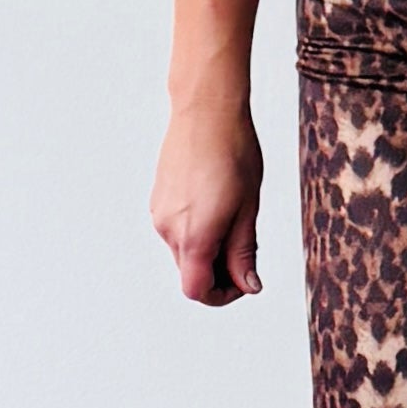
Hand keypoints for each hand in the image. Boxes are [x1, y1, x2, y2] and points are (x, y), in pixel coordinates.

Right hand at [152, 103, 264, 304]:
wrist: (205, 112)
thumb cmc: (233, 154)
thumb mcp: (248, 209)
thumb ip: (244, 252)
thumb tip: (248, 286)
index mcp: (194, 236)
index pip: (197, 290)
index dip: (222, 295)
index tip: (244, 281)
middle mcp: (168, 230)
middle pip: (190, 273)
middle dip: (219, 272)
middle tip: (247, 248)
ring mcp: (159, 214)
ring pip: (184, 252)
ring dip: (208, 250)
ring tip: (235, 218)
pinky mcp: (157, 201)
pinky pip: (177, 231)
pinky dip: (197, 232)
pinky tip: (216, 205)